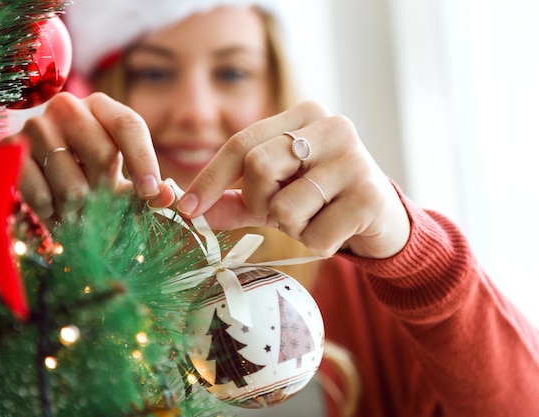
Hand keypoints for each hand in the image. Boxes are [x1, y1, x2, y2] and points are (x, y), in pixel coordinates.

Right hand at [0, 92, 174, 222]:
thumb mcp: (122, 181)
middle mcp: (68, 107)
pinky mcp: (8, 150)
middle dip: (106, 191)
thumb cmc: (91, 177)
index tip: (152, 192)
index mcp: (102, 107)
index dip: (143, 160)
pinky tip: (53, 211)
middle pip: (102, 155)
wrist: (39, 180)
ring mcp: (35, 126)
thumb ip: (148, 190)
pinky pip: (40, 196)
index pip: (128, 125)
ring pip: (72, 185)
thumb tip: (169, 196)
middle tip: (101, 206)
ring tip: (76, 210)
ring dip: (79, 211)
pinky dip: (51, 214)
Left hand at [176, 101, 409, 258]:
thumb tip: (191, 211)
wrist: (380, 218)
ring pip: (284, 206)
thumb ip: (234, 200)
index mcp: (303, 115)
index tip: (187, 209)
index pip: (241, 142)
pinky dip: (317, 242)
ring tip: (316, 218)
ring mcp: (354, 157)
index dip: (209, 178)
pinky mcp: (371, 193)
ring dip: (291, 226)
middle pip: (258, 166)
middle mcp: (331, 125)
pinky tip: (338, 229)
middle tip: (277, 212)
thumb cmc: (320, 200)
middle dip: (258, 202)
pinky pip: (314, 233)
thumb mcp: (273, 196)